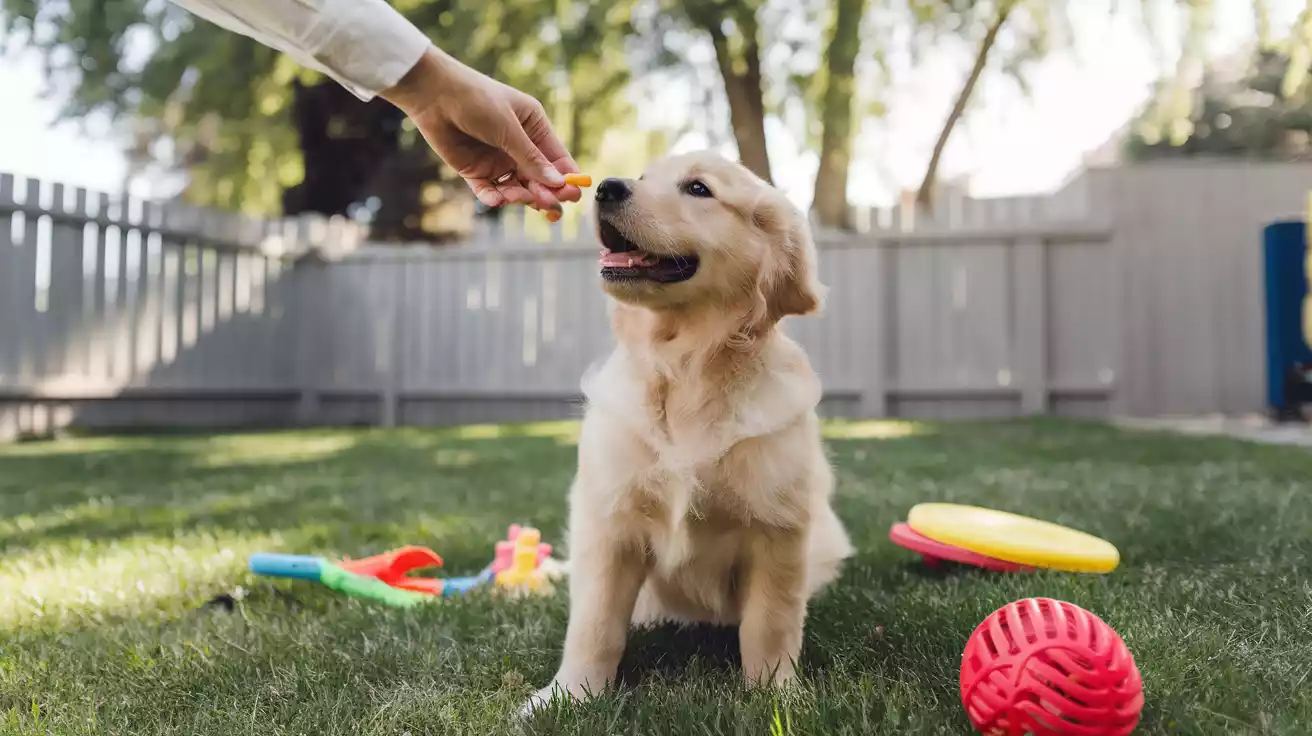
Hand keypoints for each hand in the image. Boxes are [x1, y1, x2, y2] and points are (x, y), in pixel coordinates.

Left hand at [382, 46, 581, 211]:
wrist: (433, 95)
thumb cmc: (476, 99)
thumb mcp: (508, 127)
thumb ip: (531, 158)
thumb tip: (558, 183)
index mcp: (534, 128)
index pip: (558, 159)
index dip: (567, 179)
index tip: (573, 196)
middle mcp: (519, 146)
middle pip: (540, 179)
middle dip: (545, 193)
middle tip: (548, 206)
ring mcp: (499, 160)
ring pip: (518, 189)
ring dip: (521, 197)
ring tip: (517, 197)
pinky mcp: (477, 171)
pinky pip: (491, 190)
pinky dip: (495, 198)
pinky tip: (496, 199)